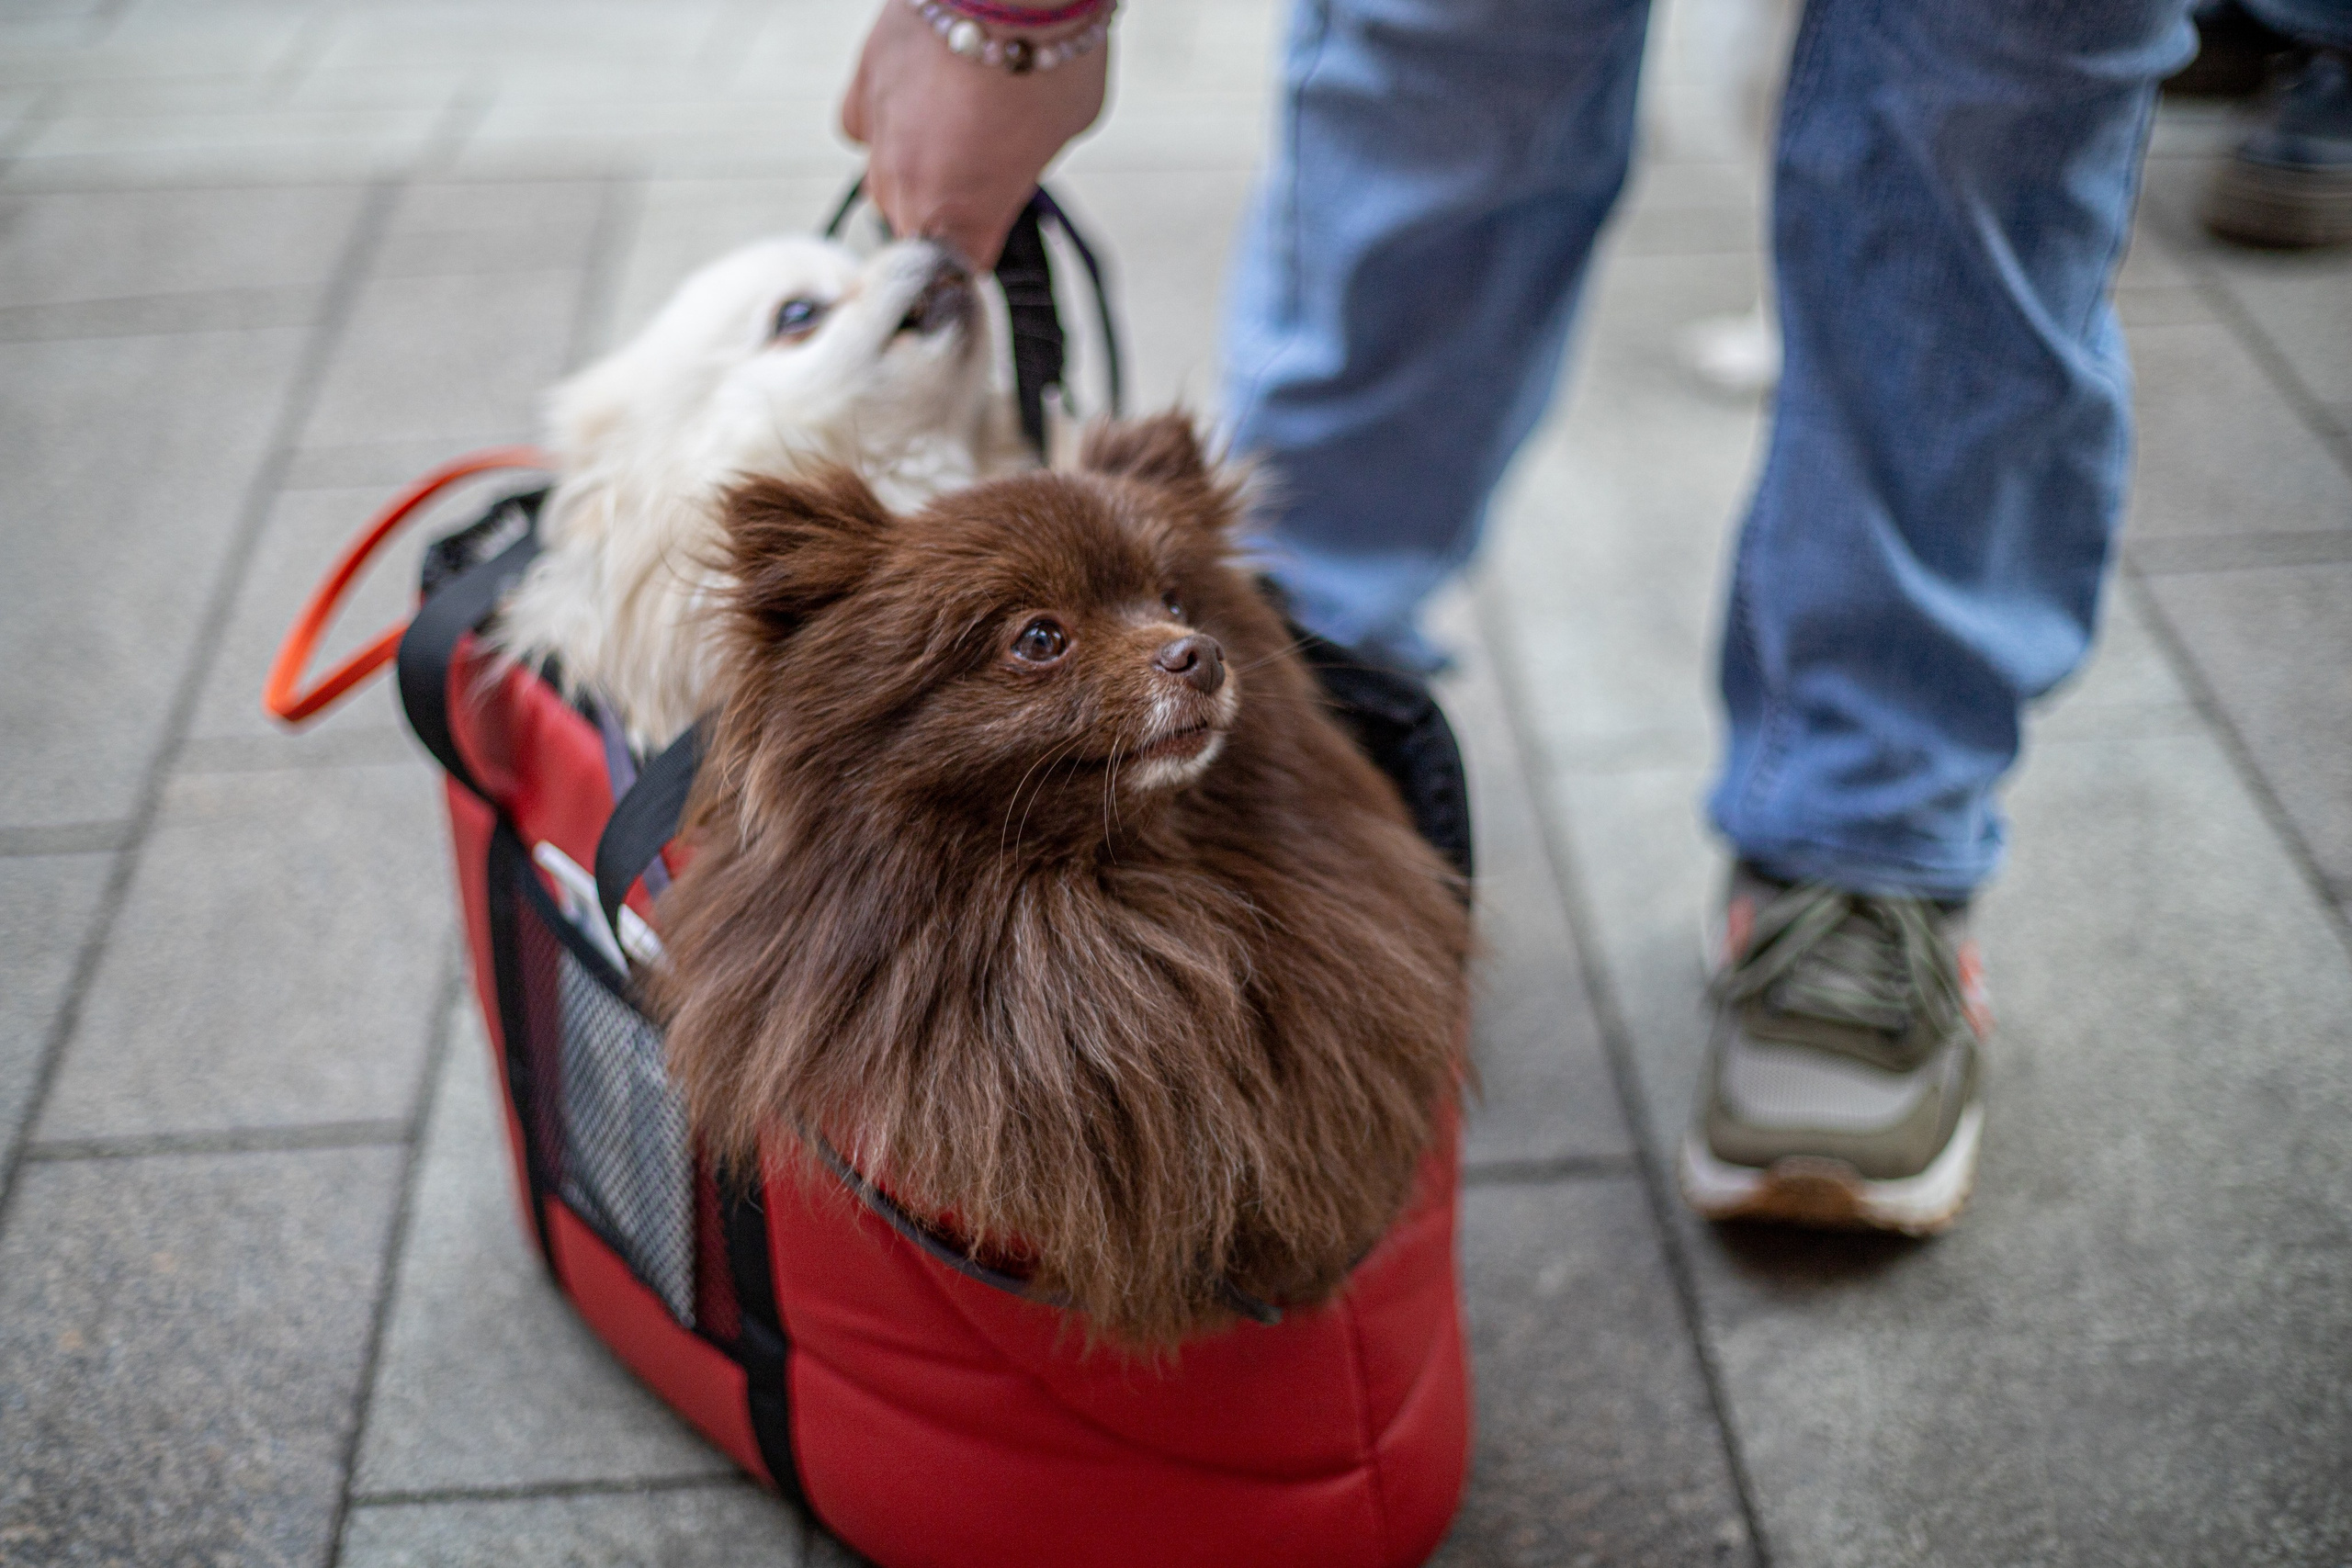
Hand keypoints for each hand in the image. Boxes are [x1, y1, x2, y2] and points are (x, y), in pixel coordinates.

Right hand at [840, 0, 1109, 269]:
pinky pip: (863, 129)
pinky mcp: (858, 89)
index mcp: (967, 218)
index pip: (959, 268)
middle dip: (947, 213)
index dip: (978, 253)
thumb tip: (1008, 166)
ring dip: (914, 172)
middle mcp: (910, 191)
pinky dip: (885, 124)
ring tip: (953, 132)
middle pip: (917, 231)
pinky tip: (912, 103)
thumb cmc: (1050, 57)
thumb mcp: (1063, 133)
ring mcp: (878, 141)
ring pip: (885, 185)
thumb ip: (1024, 168)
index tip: (992, 239)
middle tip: (984, 172)